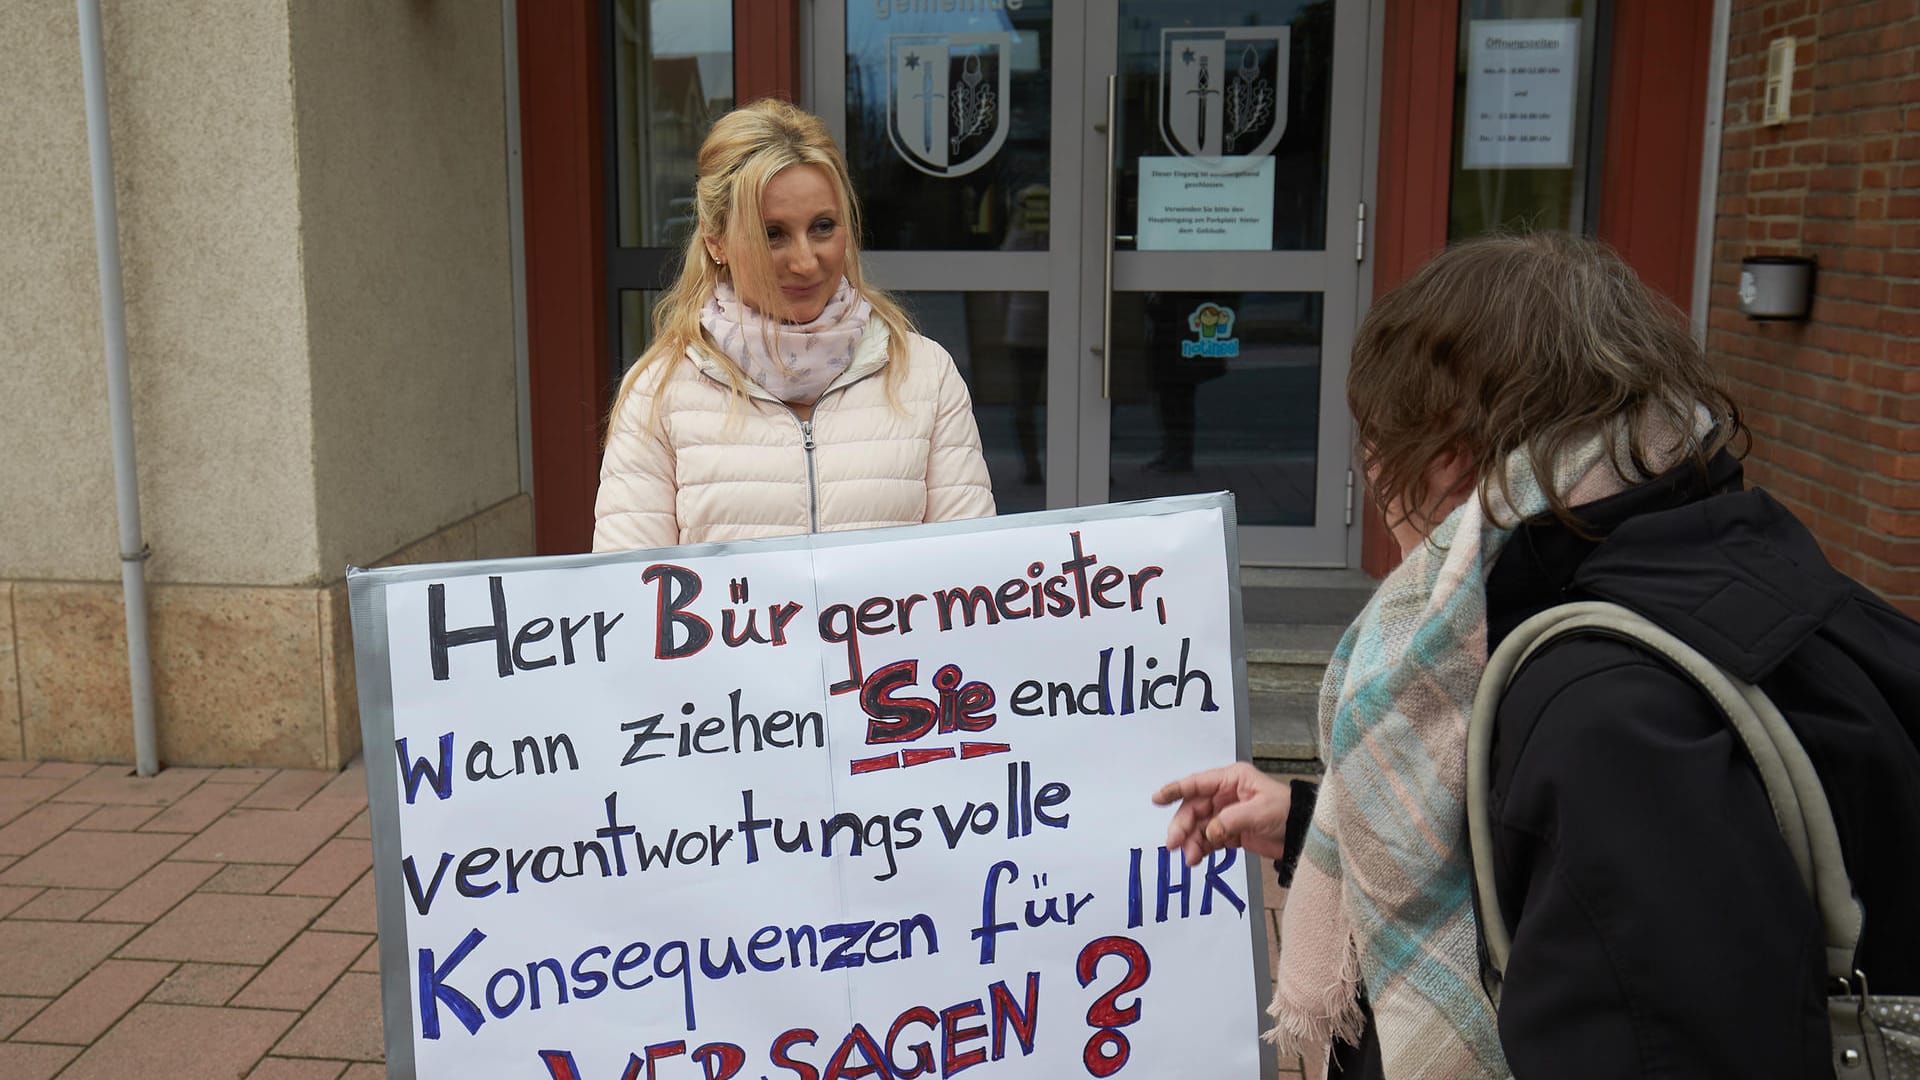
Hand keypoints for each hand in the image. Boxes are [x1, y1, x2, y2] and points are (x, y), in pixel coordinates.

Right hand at [1152, 762, 1292, 867]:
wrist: (1303, 834)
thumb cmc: (1287, 812)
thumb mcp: (1260, 811)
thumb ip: (1231, 820)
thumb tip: (1209, 832)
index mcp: (1232, 780)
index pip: (1197, 783)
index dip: (1175, 790)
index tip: (1158, 798)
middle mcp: (1226, 794)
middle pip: (1194, 808)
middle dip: (1182, 826)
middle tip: (1174, 843)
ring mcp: (1226, 814)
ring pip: (1199, 827)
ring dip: (1191, 842)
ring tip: (1190, 858)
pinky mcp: (1230, 832)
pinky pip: (1208, 839)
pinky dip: (1201, 849)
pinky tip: (1196, 859)